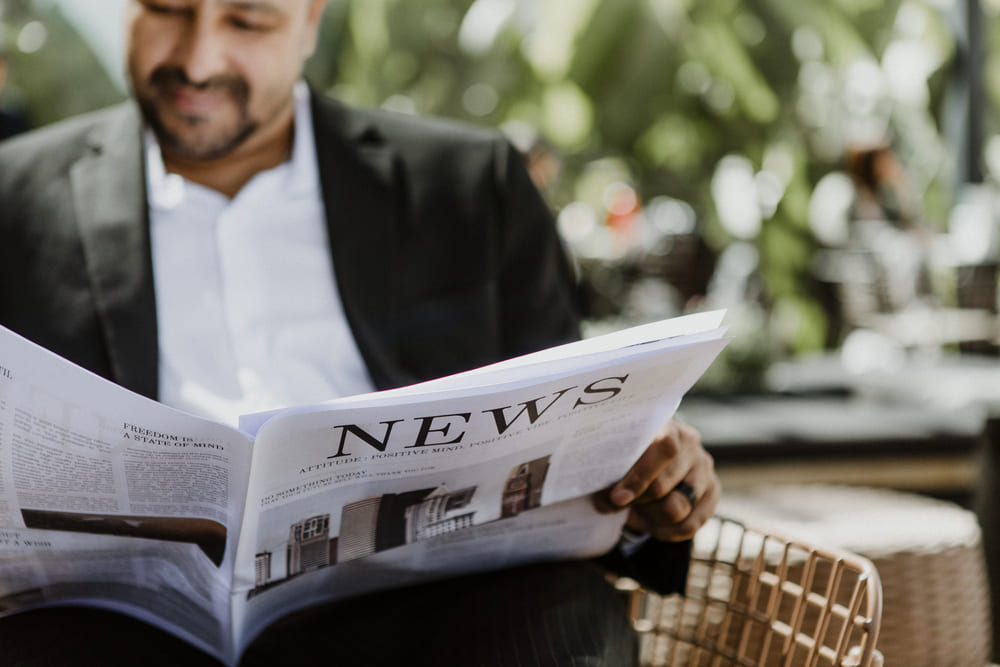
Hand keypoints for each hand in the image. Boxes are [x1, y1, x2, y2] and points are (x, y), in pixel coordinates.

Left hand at [594, 419, 718, 540]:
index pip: (663, 448)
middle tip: (621, 504)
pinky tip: (654, 526)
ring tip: (640, 511)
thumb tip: (606, 500)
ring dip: (652, 516)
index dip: (640, 476)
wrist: (653, 456)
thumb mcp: (619, 458)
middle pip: (663, 485)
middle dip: (638, 501)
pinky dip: (668, 532)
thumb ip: (611, 476)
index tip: (617, 497)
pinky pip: (691, 524)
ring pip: (677, 508)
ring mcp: (704, 467)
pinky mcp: (712, 491)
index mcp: (665, 426)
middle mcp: (690, 443)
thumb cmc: (630, 455)